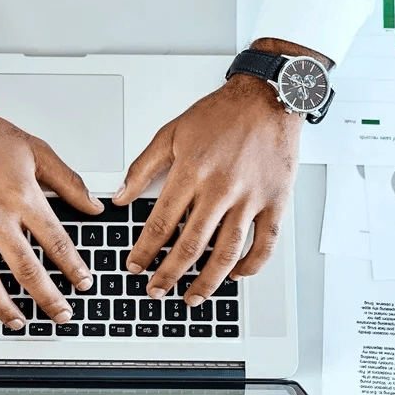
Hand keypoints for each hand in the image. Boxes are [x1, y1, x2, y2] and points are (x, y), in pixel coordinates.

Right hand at [0, 88, 101, 328]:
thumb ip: (68, 182)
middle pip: (26, 270)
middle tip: (62, 314)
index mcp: (22, 198)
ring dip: (5, 308)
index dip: (74, 268)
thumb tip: (93, 206)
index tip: (83, 283)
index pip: (56, 243)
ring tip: (19, 323)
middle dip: (48, 298)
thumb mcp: (36, 151)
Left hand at [112, 39, 327, 306]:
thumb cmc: (221, 113)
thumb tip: (119, 196)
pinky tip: (236, 275)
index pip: (160, 224)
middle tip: (156, 290)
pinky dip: (251, 265)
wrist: (268, 98)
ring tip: (192, 296)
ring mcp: (251, 198)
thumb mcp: (171, 132)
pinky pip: (265, 244)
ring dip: (206, 281)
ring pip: (226, 253)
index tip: (135, 266)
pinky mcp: (275, 201)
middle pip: (190, 245)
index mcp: (191, 171)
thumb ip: (142, 167)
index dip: (144, 251)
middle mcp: (221, 188)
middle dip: (168, 274)